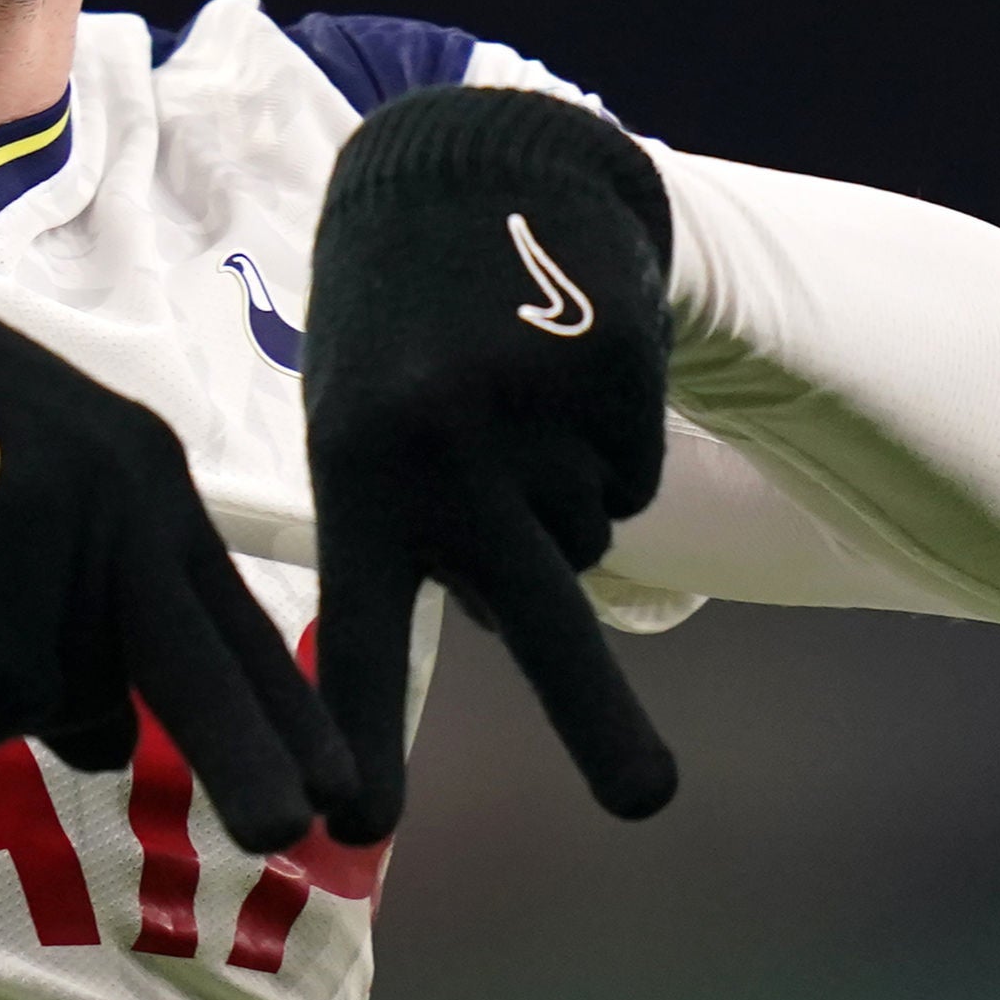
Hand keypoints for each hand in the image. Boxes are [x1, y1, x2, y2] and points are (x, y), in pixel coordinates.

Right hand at [0, 235, 356, 853]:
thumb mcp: (31, 497)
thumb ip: (88, 601)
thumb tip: (110, 747)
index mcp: (149, 473)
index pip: (239, 613)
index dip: (289, 709)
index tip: (344, 790)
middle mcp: (128, 506)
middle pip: (206, 671)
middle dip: (254, 760)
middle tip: (294, 836)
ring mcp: (64, 545)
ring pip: (72, 702)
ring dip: (9, 702)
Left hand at [304, 86, 679, 840]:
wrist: (472, 171)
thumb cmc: (399, 331)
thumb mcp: (361, 423)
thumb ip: (406, 527)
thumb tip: (494, 627)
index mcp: (356, 471)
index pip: (353, 626)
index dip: (357, 733)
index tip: (352, 827)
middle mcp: (443, 449)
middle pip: (535, 615)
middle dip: (596, 722)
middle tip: (647, 806)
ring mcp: (537, 410)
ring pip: (589, 542)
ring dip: (566, 507)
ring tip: (514, 407)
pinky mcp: (614, 372)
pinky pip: (635, 478)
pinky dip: (613, 450)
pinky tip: (562, 373)